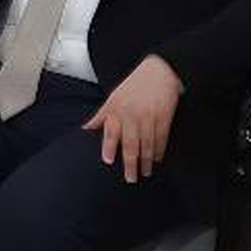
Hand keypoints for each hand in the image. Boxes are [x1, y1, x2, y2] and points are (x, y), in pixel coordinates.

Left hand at [81, 55, 182, 183]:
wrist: (159, 72)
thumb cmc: (134, 86)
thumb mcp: (113, 97)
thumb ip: (101, 116)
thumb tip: (86, 129)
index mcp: (117, 109)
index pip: (111, 132)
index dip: (109, 146)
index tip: (108, 161)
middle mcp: (132, 115)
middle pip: (131, 144)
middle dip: (130, 163)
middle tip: (130, 178)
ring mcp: (149, 117)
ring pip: (147, 144)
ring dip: (146, 161)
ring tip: (145, 173)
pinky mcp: (164, 118)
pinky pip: (161, 138)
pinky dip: (159, 151)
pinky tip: (157, 160)